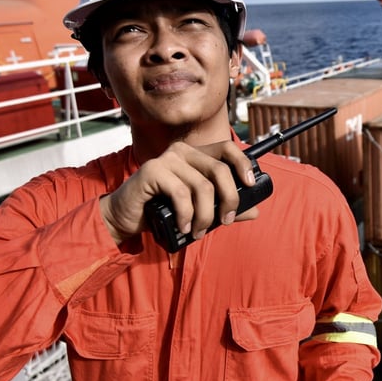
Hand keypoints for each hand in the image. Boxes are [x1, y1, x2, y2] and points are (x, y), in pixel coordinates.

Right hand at [99, 140, 258, 243]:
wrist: (126, 217)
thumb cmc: (163, 210)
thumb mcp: (199, 209)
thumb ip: (224, 208)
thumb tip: (255, 211)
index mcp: (196, 154)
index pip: (227, 148)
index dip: (242, 163)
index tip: (249, 185)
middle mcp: (183, 151)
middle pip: (219, 170)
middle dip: (229, 200)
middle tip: (226, 221)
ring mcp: (167, 158)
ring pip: (203, 186)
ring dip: (205, 215)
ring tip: (198, 231)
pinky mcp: (153, 170)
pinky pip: (182, 194)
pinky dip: (187, 215)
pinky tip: (184, 226)